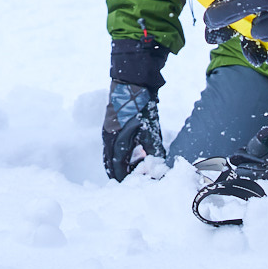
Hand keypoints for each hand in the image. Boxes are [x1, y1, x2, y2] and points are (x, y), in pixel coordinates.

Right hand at [102, 37, 168, 180]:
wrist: (130, 82)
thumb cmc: (139, 105)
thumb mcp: (150, 129)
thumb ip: (154, 149)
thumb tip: (159, 164)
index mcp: (115, 142)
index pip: (116, 168)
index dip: (124, 179)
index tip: (132, 186)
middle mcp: (108, 138)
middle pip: (110, 163)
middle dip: (120, 173)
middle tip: (130, 182)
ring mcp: (108, 130)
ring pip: (111, 154)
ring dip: (121, 163)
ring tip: (132, 170)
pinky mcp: (112, 124)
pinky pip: (113, 145)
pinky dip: (121, 153)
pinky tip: (133, 152)